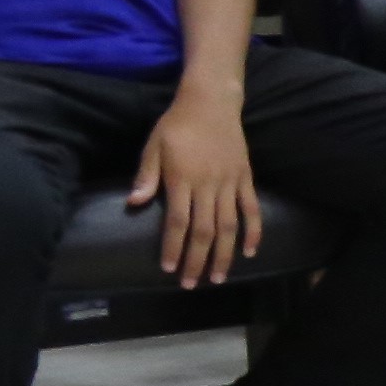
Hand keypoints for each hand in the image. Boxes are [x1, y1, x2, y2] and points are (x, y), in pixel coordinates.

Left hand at [129, 88, 258, 284]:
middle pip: (204, 230)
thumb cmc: (177, 125)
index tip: (168, 268)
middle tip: (190, 283)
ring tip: (218, 277)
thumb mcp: (154, 146)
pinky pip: (251, 209)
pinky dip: (253, 231)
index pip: (177, 221)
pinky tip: (250, 252)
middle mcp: (207, 185)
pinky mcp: (245, 178)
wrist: (211, 102)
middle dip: (197, 260)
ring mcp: (229, 183)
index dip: (173, 247)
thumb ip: (146, 176)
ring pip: (228, 225)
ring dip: (223, 254)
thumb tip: (133, 203)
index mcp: (182, 178)